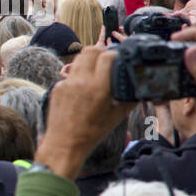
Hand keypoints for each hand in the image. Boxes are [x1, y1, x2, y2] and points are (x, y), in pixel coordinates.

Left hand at [34, 46, 129, 179]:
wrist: (64, 144)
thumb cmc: (92, 132)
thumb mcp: (117, 115)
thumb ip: (129, 97)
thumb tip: (138, 86)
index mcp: (98, 87)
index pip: (107, 56)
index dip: (115, 54)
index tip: (119, 58)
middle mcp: (80, 82)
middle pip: (90, 51)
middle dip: (101, 51)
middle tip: (107, 58)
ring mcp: (66, 84)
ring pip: (78, 60)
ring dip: (89, 60)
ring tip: (97, 69)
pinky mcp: (56, 88)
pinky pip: (69, 74)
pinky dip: (78, 75)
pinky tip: (84, 86)